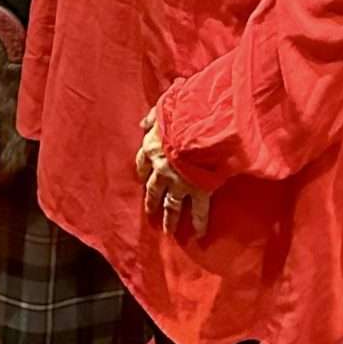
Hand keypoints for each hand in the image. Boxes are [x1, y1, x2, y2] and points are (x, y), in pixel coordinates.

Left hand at [136, 109, 210, 238]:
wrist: (200, 126)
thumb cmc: (183, 111)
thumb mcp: (163, 108)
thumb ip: (153, 117)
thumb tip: (143, 123)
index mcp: (152, 148)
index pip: (142, 163)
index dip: (143, 171)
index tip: (143, 178)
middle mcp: (162, 169)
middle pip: (153, 189)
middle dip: (151, 201)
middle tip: (150, 212)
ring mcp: (179, 182)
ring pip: (171, 204)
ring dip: (170, 218)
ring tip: (168, 230)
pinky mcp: (198, 189)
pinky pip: (199, 210)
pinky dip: (200, 223)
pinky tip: (199, 235)